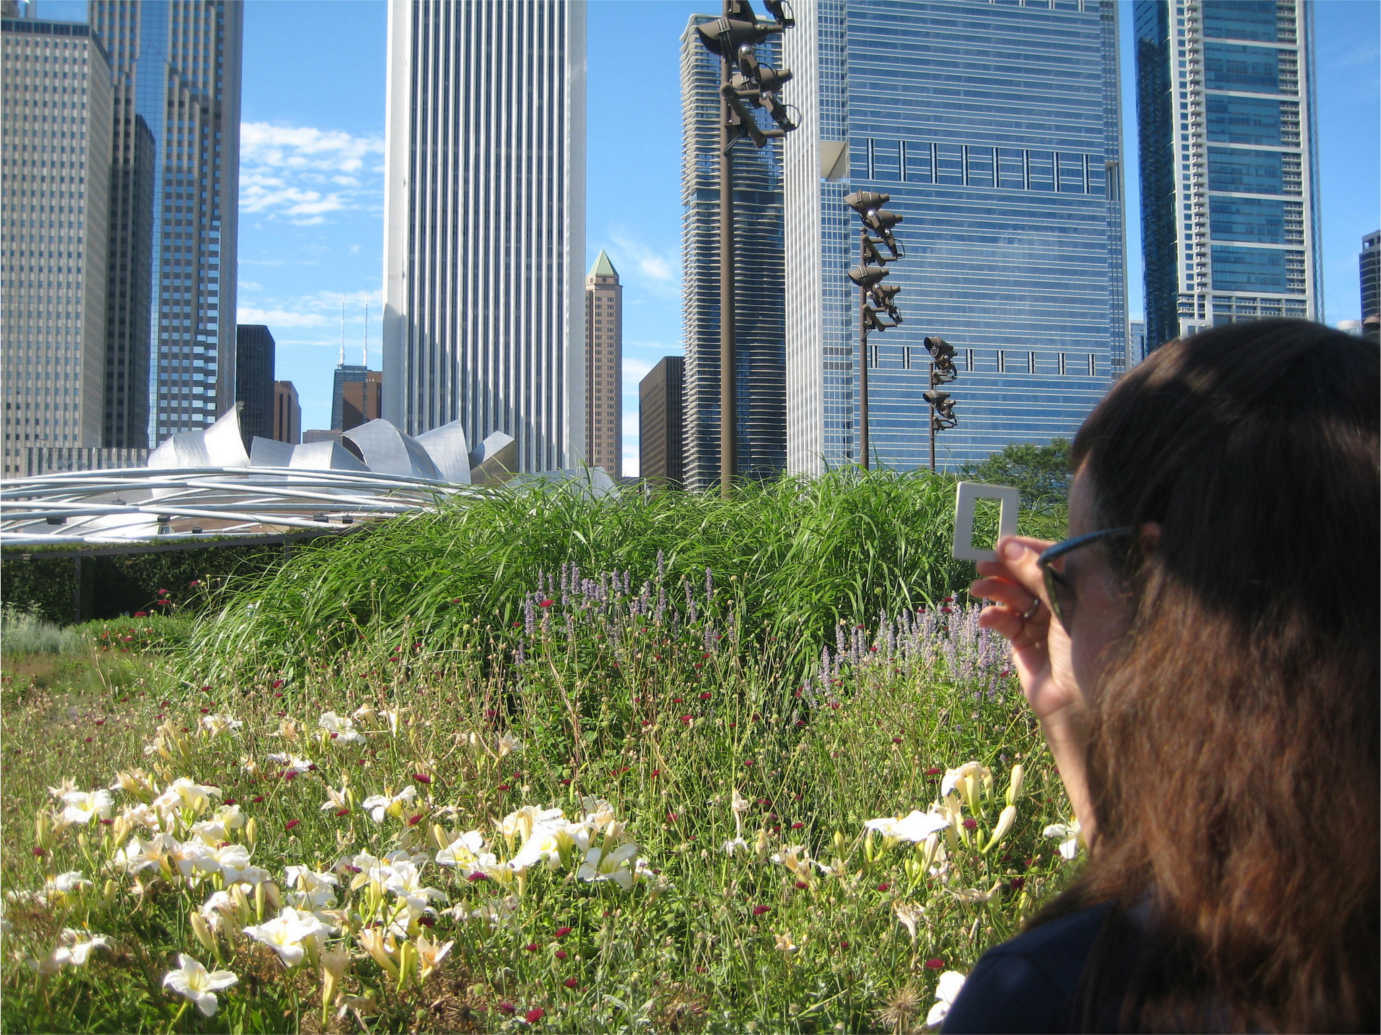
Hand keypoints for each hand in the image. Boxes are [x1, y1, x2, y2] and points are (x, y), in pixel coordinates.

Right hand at [970, 537, 1085, 724]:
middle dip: (1007, 568)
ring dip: (996, 590)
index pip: (1058, 557)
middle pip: (1032, 575)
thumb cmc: (1093, 653)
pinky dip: (995, 617)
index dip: (1031, 548)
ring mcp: (1046, 625)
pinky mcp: (1025, 645)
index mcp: (1089, 590)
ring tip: (978, 589)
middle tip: (983, 563)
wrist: (1082, 711)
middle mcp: (1068, 604)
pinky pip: (1006, 623)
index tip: (1006, 543)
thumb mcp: (1074, 605)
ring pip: (1016, 597)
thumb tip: (1010, 547)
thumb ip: (1043, 574)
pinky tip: (987, 619)